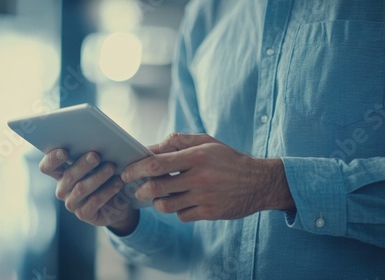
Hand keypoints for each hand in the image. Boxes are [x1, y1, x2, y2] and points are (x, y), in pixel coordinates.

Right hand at [39, 149, 138, 234]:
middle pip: (68, 176)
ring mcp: (72, 203)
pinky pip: (94, 202)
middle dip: (82, 164)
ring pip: (82, 188)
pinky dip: (107, 191)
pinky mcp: (84, 214)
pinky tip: (118, 182)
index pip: (47, 167)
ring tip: (111, 167)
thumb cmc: (105, 177)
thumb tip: (98, 140)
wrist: (118, 203)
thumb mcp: (98, 165)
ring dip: (98, 176)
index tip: (64, 151)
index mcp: (61, 173)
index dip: (52, 159)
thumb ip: (92, 154)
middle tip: (95, 155)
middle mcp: (63, 189)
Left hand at [121, 133, 294, 221]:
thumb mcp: (206, 142)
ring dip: (158, 202)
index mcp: (197, 156)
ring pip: (166, 206)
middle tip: (137, 189)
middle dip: (141, 190)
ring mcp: (205, 198)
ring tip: (160, 196)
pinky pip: (182, 216)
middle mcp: (200, 178)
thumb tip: (150, 148)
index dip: (136, 169)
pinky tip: (184, 202)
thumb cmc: (228, 159)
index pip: (156, 163)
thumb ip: (178, 141)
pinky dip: (178, 211)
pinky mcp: (210, 214)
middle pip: (157, 187)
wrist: (259, 182)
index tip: (126, 172)